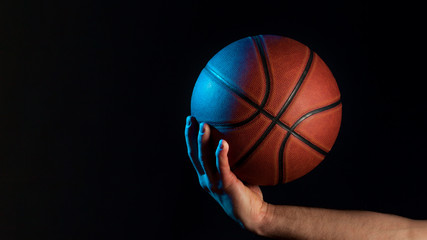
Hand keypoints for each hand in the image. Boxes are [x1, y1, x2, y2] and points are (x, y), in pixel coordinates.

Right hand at [184, 116, 269, 232]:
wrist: (254, 215)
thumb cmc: (248, 194)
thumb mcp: (239, 173)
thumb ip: (236, 158)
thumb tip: (247, 135)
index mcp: (207, 176)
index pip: (195, 155)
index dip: (189, 138)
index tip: (190, 121)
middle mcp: (206, 179)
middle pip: (195, 155)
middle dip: (190, 136)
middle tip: (191, 119)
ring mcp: (214, 183)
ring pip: (204, 159)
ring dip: (202, 142)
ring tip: (203, 126)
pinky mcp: (225, 185)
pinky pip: (222, 167)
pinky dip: (220, 155)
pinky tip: (222, 143)